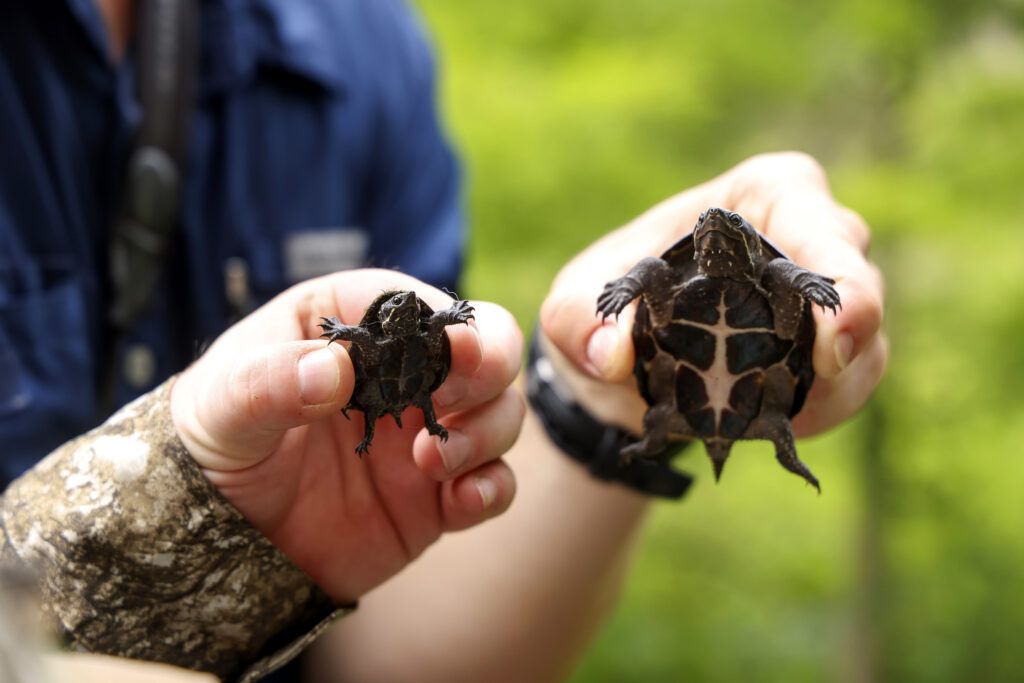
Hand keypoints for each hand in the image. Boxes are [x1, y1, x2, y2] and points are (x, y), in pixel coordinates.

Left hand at [170, 269, 523, 602]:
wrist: (216, 541)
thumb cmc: (213, 444)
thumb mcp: (222, 405)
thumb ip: (268, 382)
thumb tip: (332, 370)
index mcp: (355, 327)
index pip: (416, 304)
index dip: (446, 321)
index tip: (453, 347)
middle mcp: (402, 374)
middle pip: (484, 348)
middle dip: (489, 366)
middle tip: (453, 397)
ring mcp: (424, 433)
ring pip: (501, 412)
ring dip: (489, 430)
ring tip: (432, 461)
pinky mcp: (436, 494)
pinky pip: (492, 483)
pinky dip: (492, 488)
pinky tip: (461, 501)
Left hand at [540, 151, 887, 437]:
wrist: (627, 359)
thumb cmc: (611, 304)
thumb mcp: (574, 306)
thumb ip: (581, 321)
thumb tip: (611, 354)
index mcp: (759, 196)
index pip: (812, 217)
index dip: (832, 268)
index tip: (824, 330)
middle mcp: (809, 237)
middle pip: (857, 276)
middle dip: (853, 326)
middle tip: (827, 370)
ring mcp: (827, 298)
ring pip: (867, 340)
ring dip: (837, 384)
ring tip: (782, 414)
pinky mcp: (831, 352)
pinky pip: (853, 382)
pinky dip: (825, 408)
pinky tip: (782, 425)